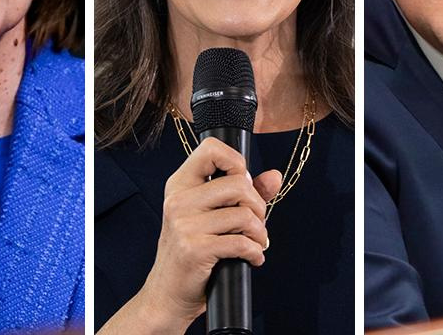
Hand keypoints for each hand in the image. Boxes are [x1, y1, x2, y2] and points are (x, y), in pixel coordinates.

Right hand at [137, 137, 281, 330]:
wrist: (168, 295)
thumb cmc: (192, 252)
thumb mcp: (213, 217)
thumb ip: (245, 193)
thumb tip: (275, 176)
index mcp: (180, 184)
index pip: (210, 148)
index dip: (235, 161)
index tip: (243, 184)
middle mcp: (178, 200)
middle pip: (237, 183)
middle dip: (257, 206)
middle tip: (255, 223)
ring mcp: (184, 225)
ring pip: (243, 214)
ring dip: (259, 233)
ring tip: (255, 242)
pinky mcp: (194, 249)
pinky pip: (241, 242)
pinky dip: (255, 252)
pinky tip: (251, 258)